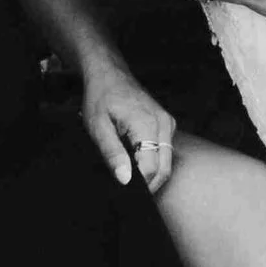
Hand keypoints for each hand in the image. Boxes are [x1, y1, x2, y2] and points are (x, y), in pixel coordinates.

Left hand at [81, 68, 177, 191]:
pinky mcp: (166, 124)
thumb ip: (112, 154)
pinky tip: (136, 162)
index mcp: (147, 124)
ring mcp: (167, 123)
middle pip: (165, 168)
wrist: (110, 74)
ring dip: (151, 174)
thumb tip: (125, 179)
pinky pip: (165, 151)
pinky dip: (154, 162)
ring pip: (167, 162)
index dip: (138, 185)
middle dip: (148, 185)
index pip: (151, 168)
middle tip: (127, 192)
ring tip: (129, 175)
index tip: (123, 192)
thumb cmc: (101, 98)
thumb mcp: (98, 127)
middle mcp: (163, 124)